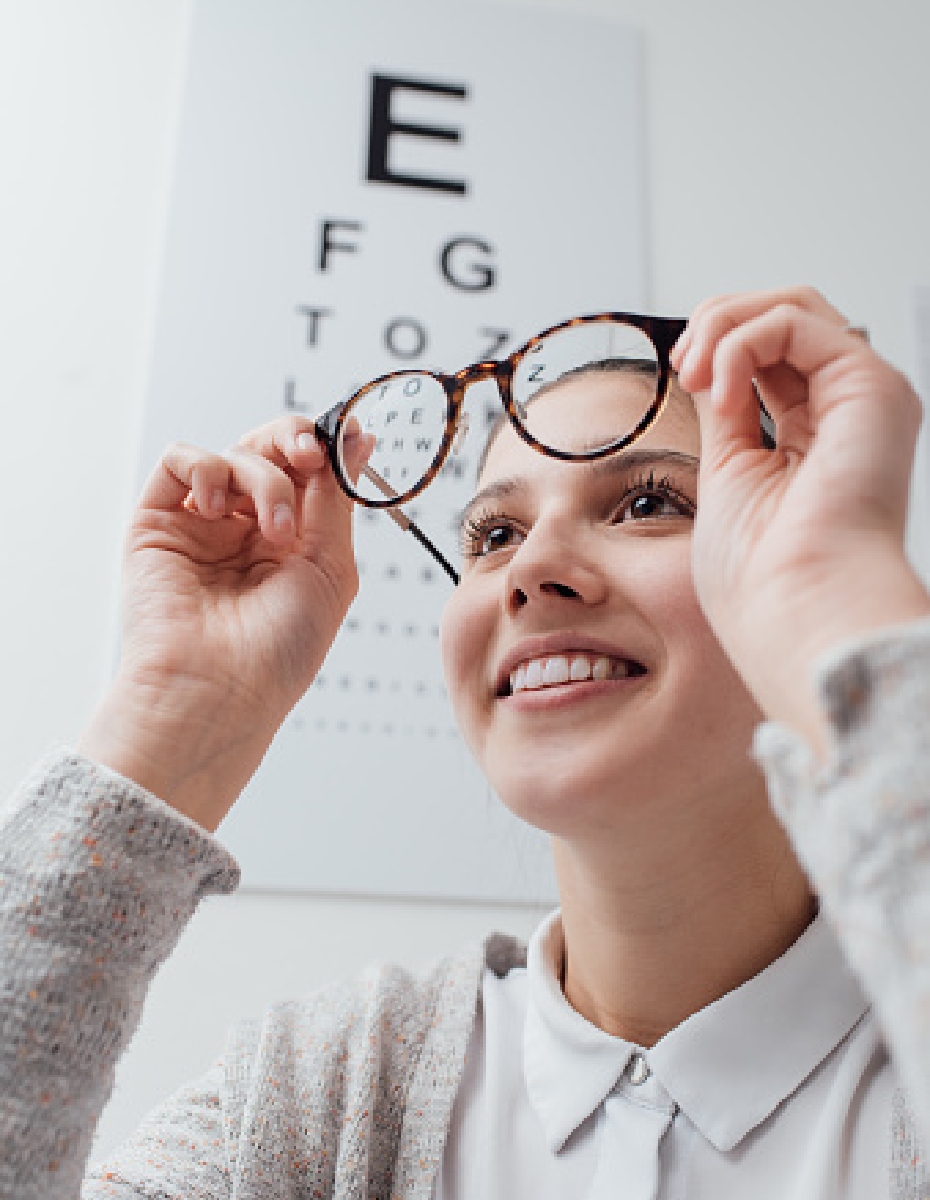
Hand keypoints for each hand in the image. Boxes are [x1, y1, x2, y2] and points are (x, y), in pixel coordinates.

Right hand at [79, 416, 369, 829]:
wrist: (219, 690)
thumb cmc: (279, 649)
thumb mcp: (329, 565)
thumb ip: (334, 497)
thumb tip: (353, 436)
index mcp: (292, 542)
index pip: (307, 472)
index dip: (324, 448)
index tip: (344, 440)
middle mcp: (246, 529)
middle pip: (269, 450)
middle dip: (293, 441)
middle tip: (308, 456)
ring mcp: (202, 524)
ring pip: (233, 454)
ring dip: (262, 477)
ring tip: (275, 528)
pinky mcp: (158, 523)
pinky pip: (178, 461)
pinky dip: (206, 468)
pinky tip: (220, 510)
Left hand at [672, 287, 929, 758]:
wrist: (797, 611)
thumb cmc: (761, 575)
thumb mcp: (727, 471)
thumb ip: (726, 412)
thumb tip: (702, 365)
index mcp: (814, 435)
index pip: (769, 355)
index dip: (715, 348)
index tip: (677, 375)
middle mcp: (847, 410)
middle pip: (784, 316)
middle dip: (718, 324)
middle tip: (680, 365)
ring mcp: (863, 397)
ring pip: (792, 305)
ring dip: (724, 325)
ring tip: (693, 371)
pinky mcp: (872, 388)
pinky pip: (796, 321)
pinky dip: (742, 344)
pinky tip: (720, 391)